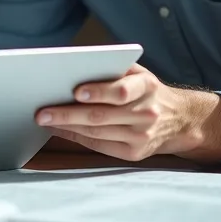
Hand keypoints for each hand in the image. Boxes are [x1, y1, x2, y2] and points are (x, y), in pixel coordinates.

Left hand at [35, 64, 220, 162]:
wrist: (178, 119)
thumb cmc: (146, 90)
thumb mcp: (137, 72)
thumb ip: (111, 68)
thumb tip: (71, 68)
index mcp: (147, 87)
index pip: (122, 91)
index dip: (99, 91)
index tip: (76, 91)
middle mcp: (146, 113)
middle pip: (101, 116)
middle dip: (68, 114)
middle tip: (42, 112)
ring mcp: (141, 136)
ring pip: (97, 133)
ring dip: (67, 127)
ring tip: (46, 121)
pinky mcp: (134, 153)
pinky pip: (99, 146)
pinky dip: (77, 138)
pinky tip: (61, 130)